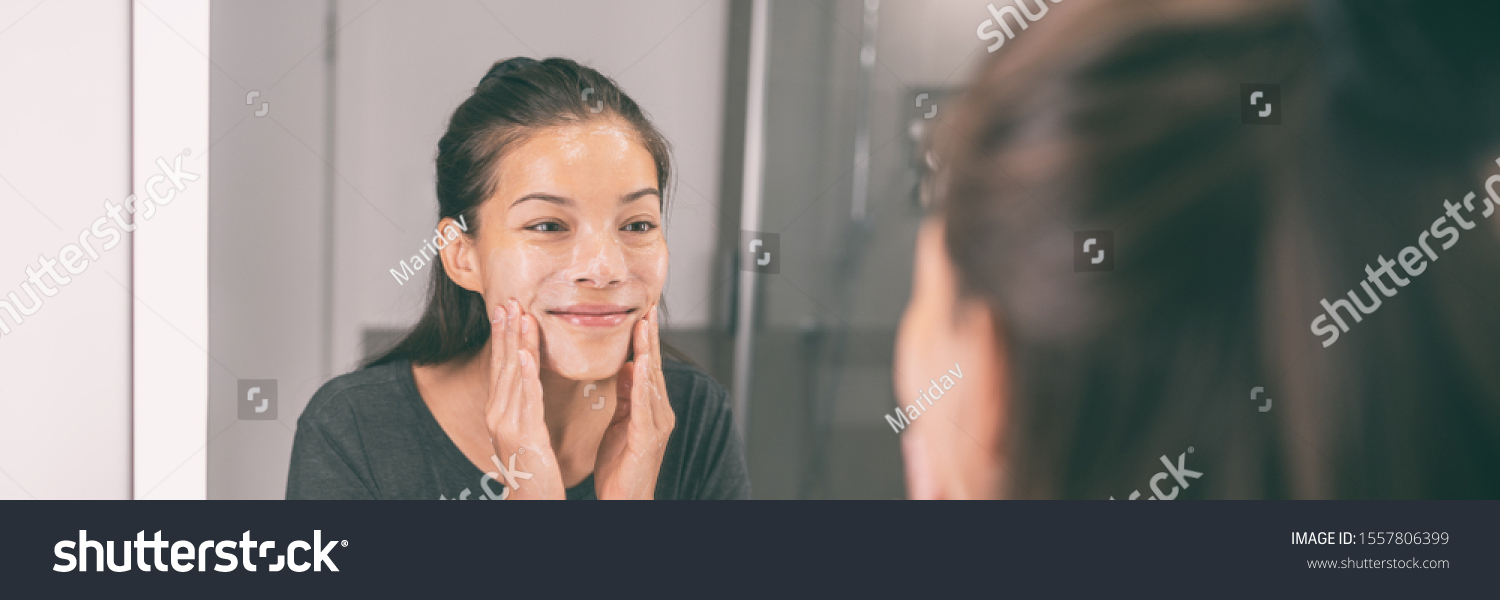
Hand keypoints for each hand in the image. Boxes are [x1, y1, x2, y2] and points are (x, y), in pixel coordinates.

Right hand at [485, 299, 565, 499]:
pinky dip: (526, 375)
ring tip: (519, 316)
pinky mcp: (524, 434)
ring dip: (516, 343)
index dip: (503, 336)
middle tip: (509, 300)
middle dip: (506, 331)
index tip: (506, 309)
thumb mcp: (525, 429)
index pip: (502, 365)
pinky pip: (526, 399)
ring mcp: (508, 424)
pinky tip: (527, 355)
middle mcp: (499, 414)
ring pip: (514, 376)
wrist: (531, 500)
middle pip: (504, 364)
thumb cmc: (532, 467)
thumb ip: (525, 403)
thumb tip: (527, 380)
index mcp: (500, 411)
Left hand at [595, 305, 675, 499]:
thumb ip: (627, 395)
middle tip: (647, 310)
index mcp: (651, 408)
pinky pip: (645, 404)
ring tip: (644, 328)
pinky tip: (641, 364)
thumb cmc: (621, 466)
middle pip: (654, 368)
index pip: (648, 367)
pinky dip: (644, 382)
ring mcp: (657, 424)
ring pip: (652, 381)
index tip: (641, 316)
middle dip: (650, 339)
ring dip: (648, 352)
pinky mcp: (648, 436)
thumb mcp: (621, 422)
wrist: (624, 499)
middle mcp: (660, 412)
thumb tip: (629, 366)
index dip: (645, 341)